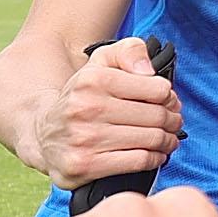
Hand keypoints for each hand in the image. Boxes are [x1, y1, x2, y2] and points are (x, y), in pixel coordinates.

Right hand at [30, 35, 182, 186]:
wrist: (43, 133)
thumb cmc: (83, 97)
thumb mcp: (101, 62)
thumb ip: (130, 51)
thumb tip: (150, 69)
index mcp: (93, 80)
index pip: (158, 89)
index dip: (169, 97)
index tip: (168, 102)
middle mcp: (86, 108)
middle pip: (157, 116)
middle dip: (173, 120)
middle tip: (174, 123)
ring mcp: (84, 139)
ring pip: (151, 139)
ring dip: (167, 141)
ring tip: (168, 138)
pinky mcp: (84, 165)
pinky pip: (139, 161)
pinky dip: (155, 158)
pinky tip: (155, 154)